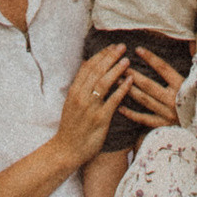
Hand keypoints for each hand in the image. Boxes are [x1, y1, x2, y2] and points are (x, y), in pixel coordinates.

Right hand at [54, 41, 132, 166]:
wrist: (67, 150)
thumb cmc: (71, 126)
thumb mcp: (71, 103)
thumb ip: (80, 86)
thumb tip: (88, 67)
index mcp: (74, 91)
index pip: (88, 67)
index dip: (101, 55)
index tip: (111, 47)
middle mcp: (81, 97)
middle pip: (97, 71)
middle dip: (110, 57)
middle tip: (122, 47)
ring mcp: (90, 108)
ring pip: (104, 83)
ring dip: (116, 69)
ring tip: (127, 60)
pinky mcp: (100, 119)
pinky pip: (113, 100)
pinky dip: (122, 89)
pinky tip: (129, 82)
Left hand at [116, 54, 186, 132]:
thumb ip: (188, 68)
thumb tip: (190, 45)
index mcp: (182, 86)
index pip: (163, 68)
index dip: (150, 58)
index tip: (137, 49)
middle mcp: (174, 100)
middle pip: (149, 85)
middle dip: (133, 74)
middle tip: (120, 66)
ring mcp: (167, 114)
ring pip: (144, 100)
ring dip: (129, 90)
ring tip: (116, 81)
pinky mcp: (162, 126)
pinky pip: (144, 119)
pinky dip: (131, 114)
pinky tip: (120, 107)